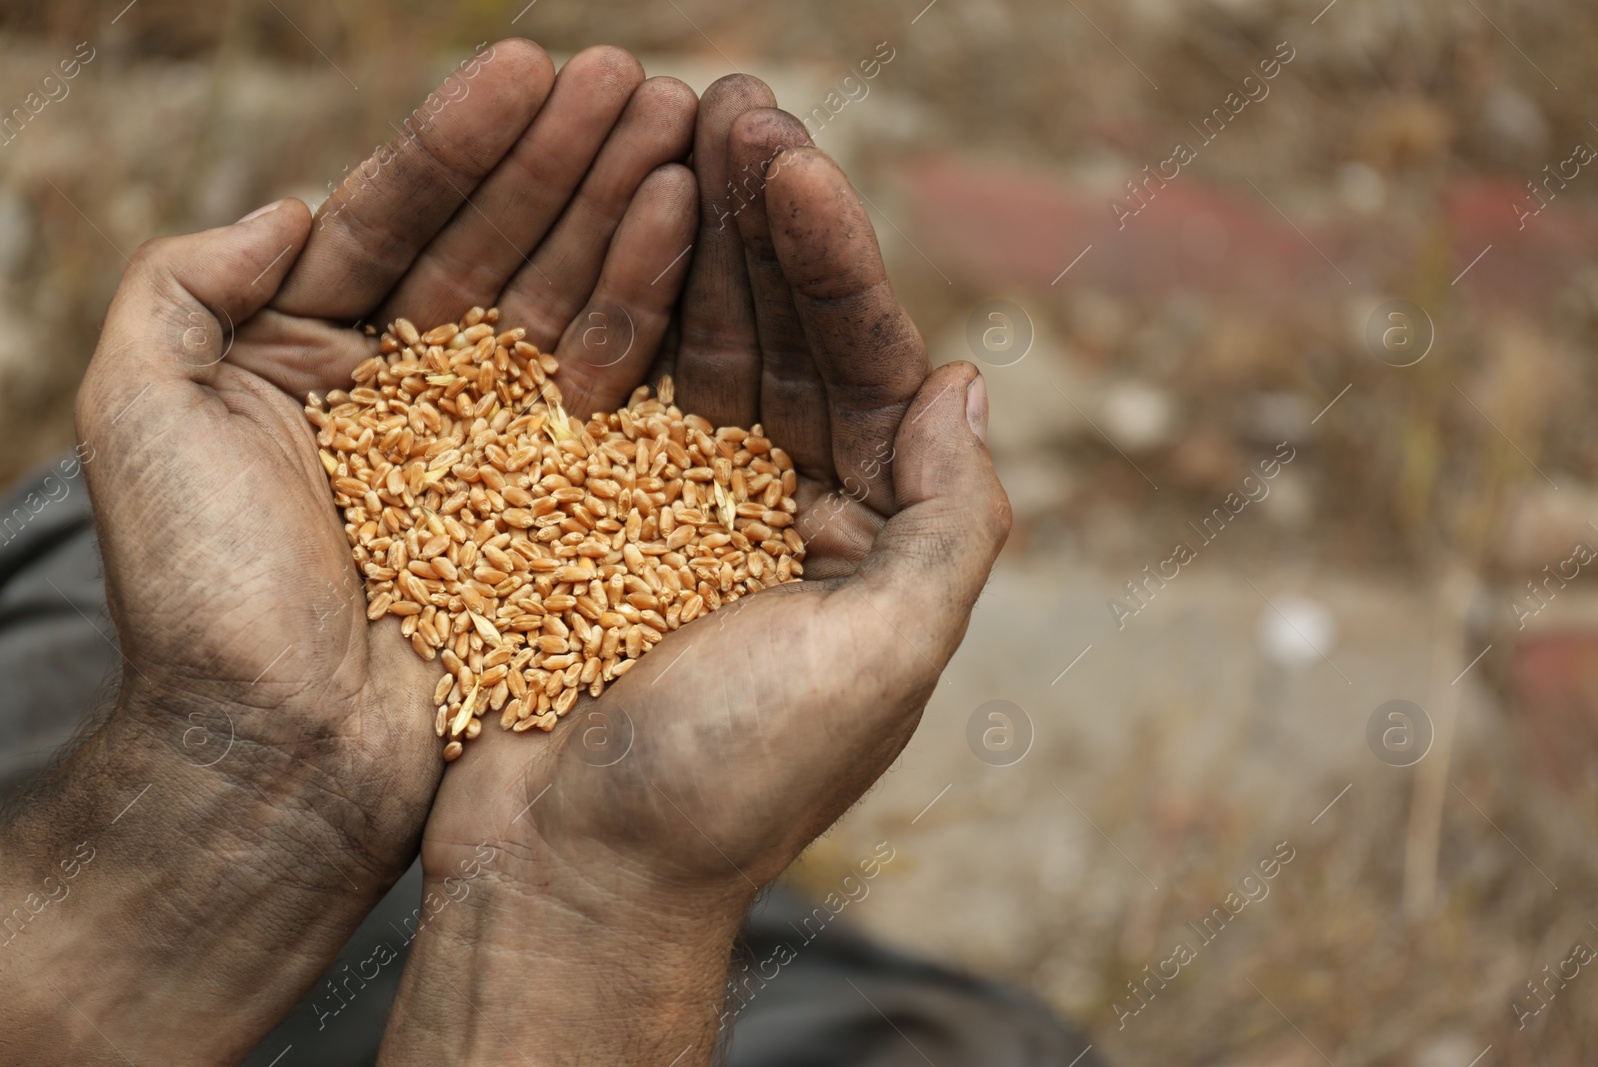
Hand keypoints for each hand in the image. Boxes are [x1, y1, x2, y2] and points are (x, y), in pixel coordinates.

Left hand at [0, 40, 698, 1064]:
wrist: (283, 753)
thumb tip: (290, 206)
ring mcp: (494, 451)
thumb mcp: (143, 410)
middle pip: (498, 247)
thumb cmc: (205, 593)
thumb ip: (186, 285)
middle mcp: (414, 395)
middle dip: (567, 157)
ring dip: (620, 210)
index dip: (465, 141)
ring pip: (564, 304)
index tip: (533, 65)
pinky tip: (683, 233)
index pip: (400, 221)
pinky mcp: (559, 506)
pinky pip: (607, 392)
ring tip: (681, 128)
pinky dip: (643, 308)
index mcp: (315, 359)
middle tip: (639, 80)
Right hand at [381, 77, 1009, 1066]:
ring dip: (693, 239)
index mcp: (871, 542)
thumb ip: (951, 526)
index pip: (870, 369)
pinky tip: (606, 225)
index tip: (794, 164)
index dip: (837, 264)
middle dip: (764, 223)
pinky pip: (613, 393)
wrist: (572, 877)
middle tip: (730, 99)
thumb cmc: (729, 787)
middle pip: (787, 338)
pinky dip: (613, 311)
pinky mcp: (595, 517)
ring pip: (701, 348)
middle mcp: (788, 513)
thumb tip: (975, 381)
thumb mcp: (878, 661)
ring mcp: (686, 510)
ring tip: (667, 122)